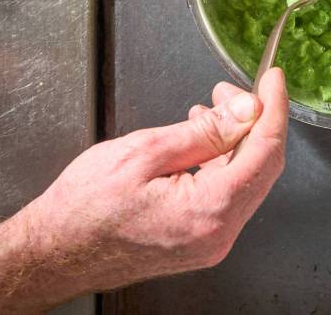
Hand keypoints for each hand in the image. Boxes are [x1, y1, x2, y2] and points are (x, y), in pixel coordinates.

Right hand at [20, 68, 288, 293]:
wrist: (56, 251)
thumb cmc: (85, 207)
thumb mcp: (142, 152)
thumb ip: (202, 132)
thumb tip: (244, 111)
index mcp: (208, 211)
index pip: (264, 152)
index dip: (273, 109)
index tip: (273, 79)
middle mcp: (217, 235)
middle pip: (261, 168)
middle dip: (253, 123)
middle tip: (229, 91)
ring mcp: (209, 243)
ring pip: (245, 182)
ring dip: (236, 143)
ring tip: (209, 112)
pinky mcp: (198, 243)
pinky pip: (227, 198)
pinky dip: (221, 165)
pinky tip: (201, 143)